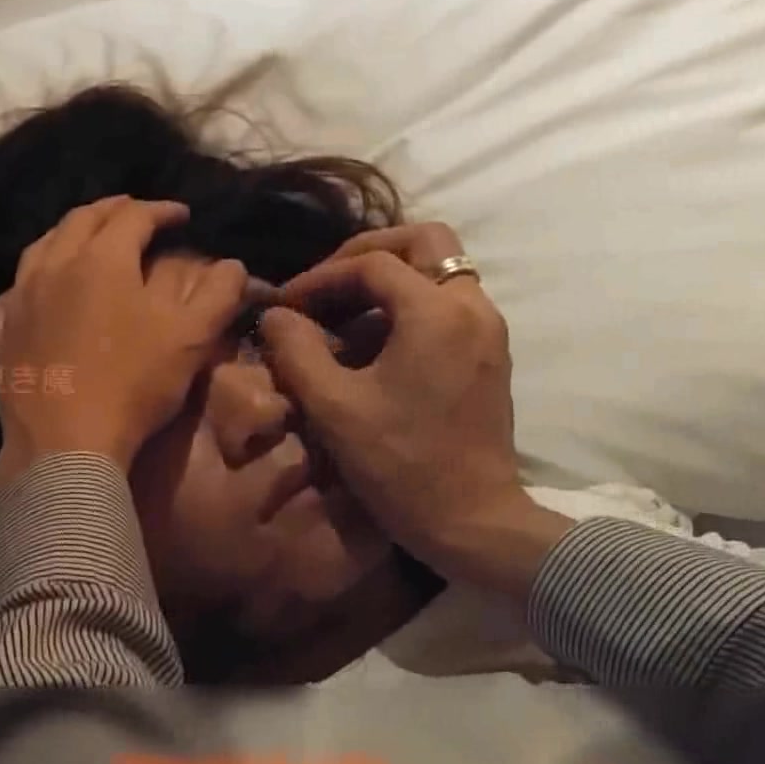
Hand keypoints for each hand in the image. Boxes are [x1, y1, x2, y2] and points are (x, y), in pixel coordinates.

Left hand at [0, 196, 246, 491]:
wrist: (64, 443)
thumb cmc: (133, 385)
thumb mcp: (191, 338)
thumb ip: (218, 294)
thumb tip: (234, 264)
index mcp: (102, 258)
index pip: (134, 217)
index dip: (162, 211)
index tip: (183, 215)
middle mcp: (54, 266)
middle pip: (81, 220)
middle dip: (113, 210)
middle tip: (135, 213)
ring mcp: (20, 298)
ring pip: (42, 246)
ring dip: (69, 234)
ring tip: (88, 238)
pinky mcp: (1, 332)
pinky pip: (13, 291)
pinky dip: (32, 279)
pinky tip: (38, 288)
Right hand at [257, 224, 572, 597]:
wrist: (472, 521)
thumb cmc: (401, 465)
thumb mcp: (334, 408)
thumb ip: (297, 350)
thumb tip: (275, 316)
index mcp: (437, 312)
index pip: (372, 264)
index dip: (321, 277)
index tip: (285, 305)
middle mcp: (472, 307)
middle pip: (423, 242)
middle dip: (368, 254)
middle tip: (326, 285)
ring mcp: (488, 332)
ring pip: (439, 272)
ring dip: (389, 283)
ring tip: (340, 320)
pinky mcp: (489, 357)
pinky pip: (448, 306)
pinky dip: (409, 309)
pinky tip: (371, 348)